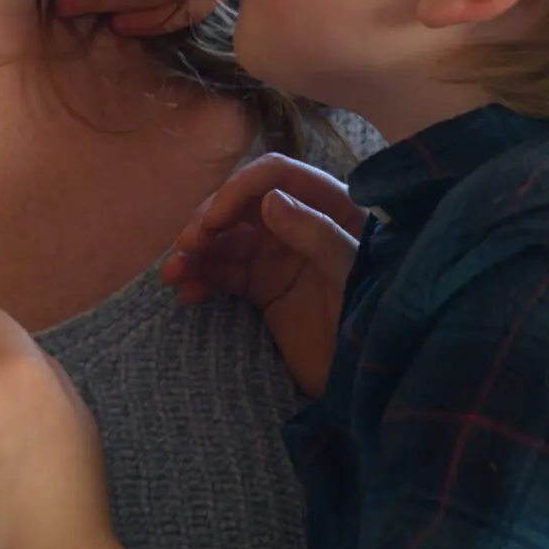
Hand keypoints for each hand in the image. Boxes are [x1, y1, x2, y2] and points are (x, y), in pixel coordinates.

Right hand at [161, 153, 360, 396]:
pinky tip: (187, 293)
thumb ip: (319, 235)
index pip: (275, 175)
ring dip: (195, 252)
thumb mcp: (354, 271)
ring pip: (225, 241)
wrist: (375, 373)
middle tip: (184, 250)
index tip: (213, 221)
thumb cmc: (376, 312)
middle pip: (241, 206)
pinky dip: (202, 280)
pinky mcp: (265, 289)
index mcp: (328, 204)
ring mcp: (279, 256)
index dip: (238, 191)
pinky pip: (224, 275)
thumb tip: (271, 201)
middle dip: (207, 222)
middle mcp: (299, 222)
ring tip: (173, 274)